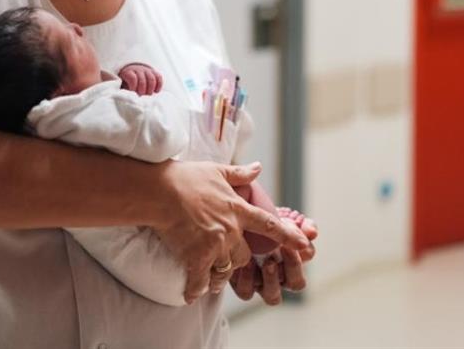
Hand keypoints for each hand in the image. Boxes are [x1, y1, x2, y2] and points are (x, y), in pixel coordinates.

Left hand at [119, 63, 161, 94]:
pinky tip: (156, 91)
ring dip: (150, 89)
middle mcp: (138, 69)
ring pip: (152, 79)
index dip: (133, 87)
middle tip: (141, 96)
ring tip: (147, 95)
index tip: (132, 93)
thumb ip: (124, 90)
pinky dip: (159, 85)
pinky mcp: (154, 72)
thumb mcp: (122, 86)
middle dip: (142, 91)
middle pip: (142, 80)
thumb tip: (128, 97)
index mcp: (128, 72)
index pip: (132, 78)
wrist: (132, 74)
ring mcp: (146, 70)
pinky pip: (159, 77)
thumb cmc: (126, 84)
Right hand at [151, 161, 310, 303]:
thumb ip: (240, 174)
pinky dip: (195, 289)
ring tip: (209, 281)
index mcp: (238, 209)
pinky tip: (190, 294)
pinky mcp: (196, 257)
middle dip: (237, 261)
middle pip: (244, 256)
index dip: (287, 236)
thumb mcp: (217, 171)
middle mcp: (231, 229)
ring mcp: (215, 245)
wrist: (160, 191)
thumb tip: (258, 168)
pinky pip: (200, 281)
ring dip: (218, 277)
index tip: (303, 246)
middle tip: (224, 261)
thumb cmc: (185, 178)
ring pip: (226, 270)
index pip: (268, 225)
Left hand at [231, 210, 317, 304]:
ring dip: (272, 280)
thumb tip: (313, 233)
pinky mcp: (242, 285)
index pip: (306, 262)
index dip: (300, 256)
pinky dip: (246, 279)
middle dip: (292, 266)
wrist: (238, 226)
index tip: (290, 241)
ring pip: (274, 297)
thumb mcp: (285, 220)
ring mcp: (262, 284)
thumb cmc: (266, 224)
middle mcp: (280, 278)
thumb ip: (302, 225)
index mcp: (294, 263)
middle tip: (283, 248)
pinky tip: (245, 262)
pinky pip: (247, 292)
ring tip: (267, 262)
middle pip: (296, 284)